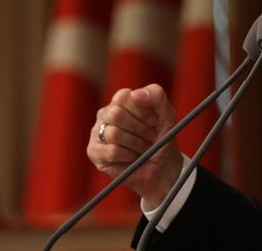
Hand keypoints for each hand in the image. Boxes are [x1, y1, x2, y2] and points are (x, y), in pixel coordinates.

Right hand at [86, 84, 182, 208]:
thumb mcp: (167, 115)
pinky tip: (133, 157)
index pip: (123, 97)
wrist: (162, 167)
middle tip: (150, 137)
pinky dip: (128, 156)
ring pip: (113, 134)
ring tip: (143, 148)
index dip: (142, 112)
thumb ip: (156, 96)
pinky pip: (111, 151)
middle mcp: (107, 113)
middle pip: (115, 114)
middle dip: (139, 129)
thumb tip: (136, 94)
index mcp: (122, 100)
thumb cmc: (163, 138)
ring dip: (136, 144)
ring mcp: (97, 131)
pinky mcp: (94, 151)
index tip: (155, 122)